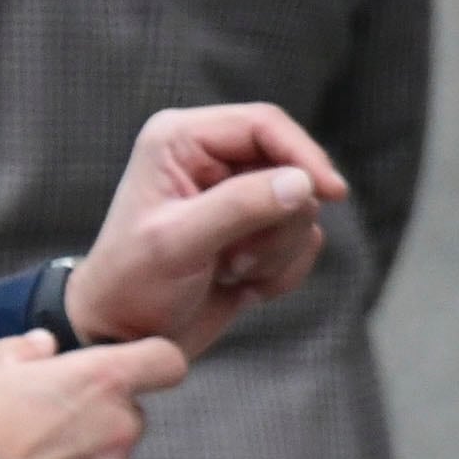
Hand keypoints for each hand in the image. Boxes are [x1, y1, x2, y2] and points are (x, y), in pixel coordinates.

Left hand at [65, 104, 349, 359]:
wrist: (126, 335)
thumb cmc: (132, 284)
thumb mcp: (179, 243)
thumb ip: (240, 207)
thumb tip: (303, 183)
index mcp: (180, 140)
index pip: (264, 124)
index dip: (303, 155)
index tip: (331, 194)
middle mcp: (209, 158)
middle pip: (292, 168)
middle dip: (278, 222)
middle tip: (235, 260)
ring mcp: (235, 193)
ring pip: (302, 209)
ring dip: (275, 251)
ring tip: (228, 271)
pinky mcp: (254, 228)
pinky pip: (302, 240)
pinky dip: (280, 270)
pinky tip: (240, 284)